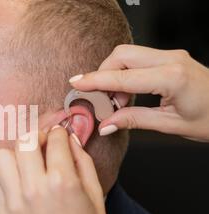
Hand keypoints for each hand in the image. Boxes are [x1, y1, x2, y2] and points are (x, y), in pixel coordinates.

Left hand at [0, 127, 108, 213]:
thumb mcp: (95, 196)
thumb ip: (83, 162)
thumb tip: (71, 139)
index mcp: (62, 182)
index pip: (54, 139)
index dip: (59, 133)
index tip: (59, 136)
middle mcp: (34, 189)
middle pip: (24, 141)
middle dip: (36, 138)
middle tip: (42, 146)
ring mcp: (14, 202)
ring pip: (1, 158)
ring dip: (15, 157)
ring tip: (26, 166)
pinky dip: (8, 184)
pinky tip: (22, 192)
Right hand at [70, 45, 208, 142]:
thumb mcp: (169, 125)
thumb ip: (133, 120)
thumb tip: (106, 124)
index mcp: (171, 77)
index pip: (122, 77)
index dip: (95, 81)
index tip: (76, 83)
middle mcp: (171, 60)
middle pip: (121, 55)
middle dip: (103, 74)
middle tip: (101, 100)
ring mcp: (172, 56)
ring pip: (128, 54)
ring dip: (114, 74)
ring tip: (117, 101)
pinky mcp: (171, 58)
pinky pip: (138, 58)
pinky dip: (125, 73)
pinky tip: (127, 93)